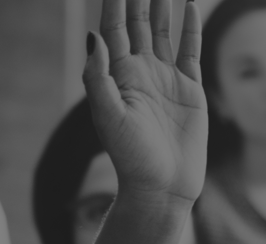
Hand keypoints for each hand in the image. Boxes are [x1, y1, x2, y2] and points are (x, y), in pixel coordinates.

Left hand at [85, 0, 205, 205]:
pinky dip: (190, 24)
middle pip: (138, 23)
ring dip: (161, 3)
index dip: (114, 2)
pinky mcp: (188, 87)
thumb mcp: (108, 116)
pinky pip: (189, 47)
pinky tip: (189, 2)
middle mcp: (139, 74)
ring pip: (163, 29)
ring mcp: (164, 78)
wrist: (160, 185)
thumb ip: (98, 77)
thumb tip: (95, 36)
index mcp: (117, 78)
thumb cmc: (130, 156)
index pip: (114, 29)